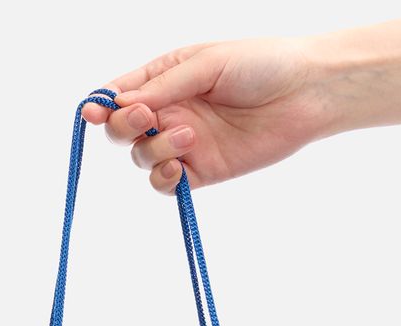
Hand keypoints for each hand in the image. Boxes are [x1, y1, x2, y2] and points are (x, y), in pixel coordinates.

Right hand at [82, 39, 333, 193]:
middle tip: (146, 118)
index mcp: (165, 79)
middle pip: (122, 130)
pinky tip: (180, 167)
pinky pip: (166, 185)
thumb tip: (120, 103)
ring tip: (188, 135)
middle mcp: (169, 112)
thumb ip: (164, 86)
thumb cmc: (261, 64)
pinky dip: (164, 179)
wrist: (306, 93)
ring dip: (155, 149)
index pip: (120, 95)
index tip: (94, 112)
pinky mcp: (202, 172)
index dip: (101, 106)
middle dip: (124, 127)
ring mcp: (184, 144)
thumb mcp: (206, 64)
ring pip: (142, 158)